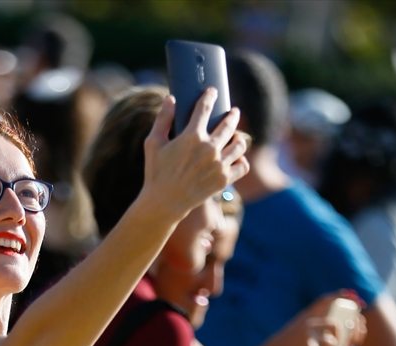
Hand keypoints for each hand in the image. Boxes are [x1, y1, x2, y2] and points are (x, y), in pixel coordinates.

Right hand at [139, 91, 248, 225]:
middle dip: (232, 115)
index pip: (205, 107)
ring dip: (239, 138)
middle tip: (233, 112)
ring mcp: (218, 165)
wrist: (164, 204)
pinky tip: (236, 159)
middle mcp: (209, 148)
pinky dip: (241, 161)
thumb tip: (170, 98)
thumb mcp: (153, 143)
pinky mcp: (223, 180)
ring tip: (236, 137)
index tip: (213, 92)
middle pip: (228, 123)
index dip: (210, 96)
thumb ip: (162, 119)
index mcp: (191, 136)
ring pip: (240, 144)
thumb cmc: (156, 173)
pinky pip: (243, 166)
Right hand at [259, 293, 366, 345]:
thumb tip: (337, 323)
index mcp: (306, 314)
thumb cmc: (288, 342)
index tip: (353, 295)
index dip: (340, 296)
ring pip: (330, 340)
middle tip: (350, 341)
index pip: (325, 300)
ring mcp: (306, 334)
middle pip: (335, 324)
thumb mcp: (298, 327)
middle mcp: (307, 321)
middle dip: (344, 334)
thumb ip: (314, 322)